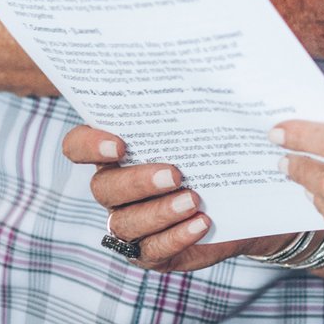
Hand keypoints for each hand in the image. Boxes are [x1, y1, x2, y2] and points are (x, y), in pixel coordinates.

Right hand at [61, 125, 292, 272]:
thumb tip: (213, 72)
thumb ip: (200, 102)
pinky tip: (202, 223)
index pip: (77, 146)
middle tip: (175, 173)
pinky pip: (152, 250)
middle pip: (103, 188)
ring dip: (159, 212)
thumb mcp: (211, 122)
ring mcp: (131, 222)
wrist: (246, 195)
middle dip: (137, 181)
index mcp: (116, 151)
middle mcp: (115, 187)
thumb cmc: (217, 148)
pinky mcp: (152, 251)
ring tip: (194, 201)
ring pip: (124, 223)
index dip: (88, 145)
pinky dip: (176, 237)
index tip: (120, 144)